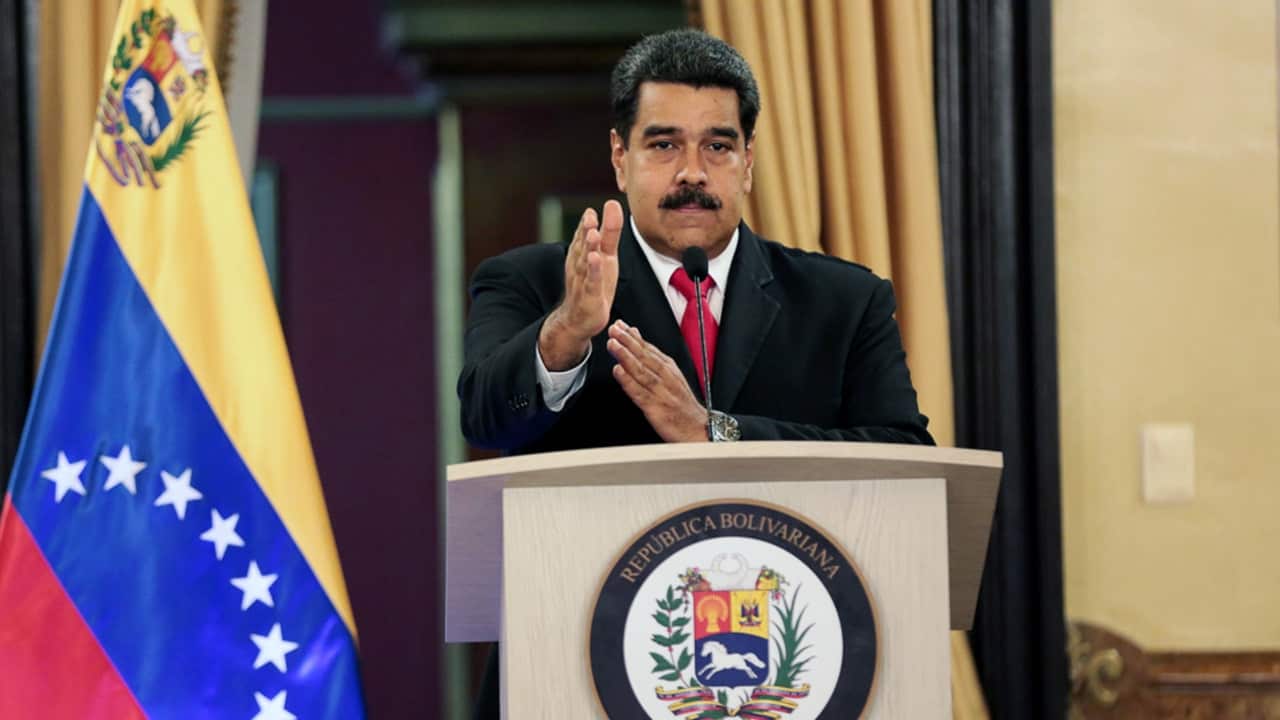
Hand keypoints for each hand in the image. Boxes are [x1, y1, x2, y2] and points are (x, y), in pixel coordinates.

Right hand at [538, 200, 623, 369]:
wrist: (580, 319)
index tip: (591, 211)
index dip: (586, 223)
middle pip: (582, 246)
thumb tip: (612, 203)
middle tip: (590, 216)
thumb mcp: (607, 255)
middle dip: (585, 231)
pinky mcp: (590, 296)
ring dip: (588, 248)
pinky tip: (595, 259)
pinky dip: (593, 270)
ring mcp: (583, 281)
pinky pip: (592, 282)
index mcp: (583, 254)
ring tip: (593, 234)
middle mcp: (580, 265)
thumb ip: (610, 231)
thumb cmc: (594, 284)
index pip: (583, 235)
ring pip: (585, 262)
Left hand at [607, 319, 708, 441]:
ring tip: (613, 345)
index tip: (620, 325)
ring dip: (626, 356)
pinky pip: (640, 393)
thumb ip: (653, 359)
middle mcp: (665, 378)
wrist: (698, 429)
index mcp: (669, 369)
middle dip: (628, 341)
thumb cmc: (683, 405)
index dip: (633, 336)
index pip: (649, 348)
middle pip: (645, 356)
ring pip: (641, 370)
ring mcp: (661, 392)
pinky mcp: (656, 408)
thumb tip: (636, 337)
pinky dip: (629, 381)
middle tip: (614, 329)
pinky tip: (619, 372)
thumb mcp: (672, 377)